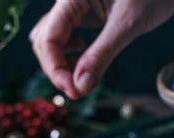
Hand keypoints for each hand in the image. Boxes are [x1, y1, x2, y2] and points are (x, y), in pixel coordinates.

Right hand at [30, 0, 173, 99]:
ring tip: (81, 77)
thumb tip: (80, 87)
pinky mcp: (87, 12)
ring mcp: (76, 6)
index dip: (56, 69)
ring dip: (61, 63)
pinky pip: (66, 35)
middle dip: (57, 69)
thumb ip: (102, 54)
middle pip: (44, 41)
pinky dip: (70, 53)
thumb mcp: (128, 23)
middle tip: (78, 91)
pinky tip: (85, 57)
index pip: (47, 38)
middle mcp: (69, 1)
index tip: (74, 92)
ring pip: (52, 39)